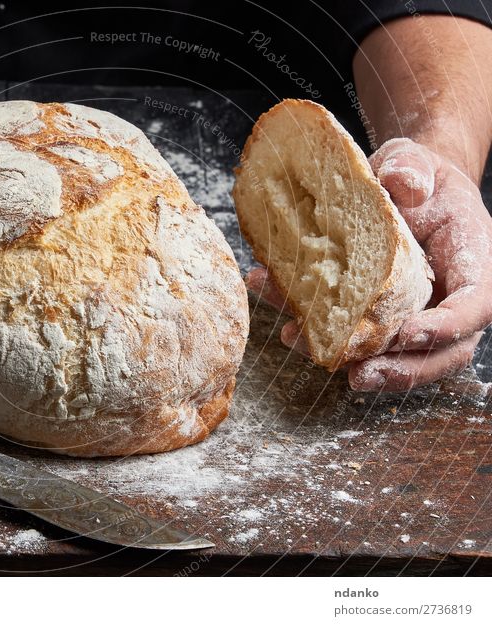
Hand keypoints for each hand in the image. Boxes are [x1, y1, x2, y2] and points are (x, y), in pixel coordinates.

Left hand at [245, 137, 491, 391]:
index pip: (475, 304)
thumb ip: (411, 168)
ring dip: (354, 363)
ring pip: (397, 355)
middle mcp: (449, 295)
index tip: (408, 335)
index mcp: (473, 258)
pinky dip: (322, 336)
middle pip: (442, 350)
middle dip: (402, 371)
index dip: (445, 326)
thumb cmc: (413, 176)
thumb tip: (402, 185)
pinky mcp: (380, 317)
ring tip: (314, 355)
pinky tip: (286, 325)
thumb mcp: (413, 160)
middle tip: (359, 377)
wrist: (395, 187)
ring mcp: (416, 312)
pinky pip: (357, 335)